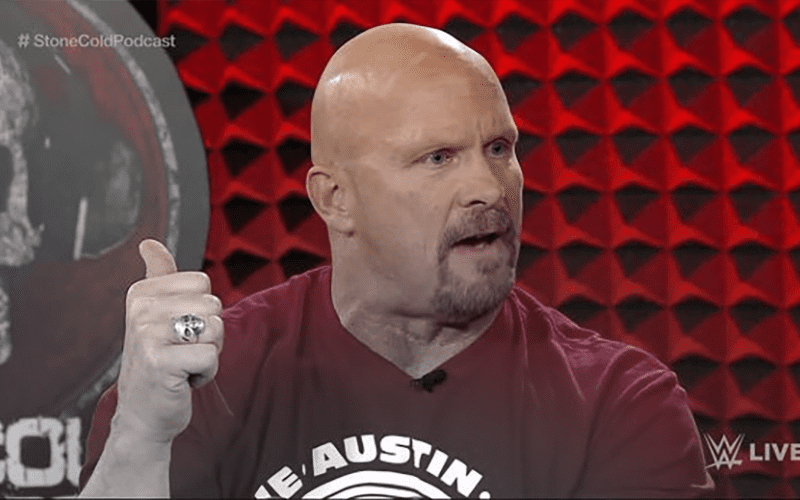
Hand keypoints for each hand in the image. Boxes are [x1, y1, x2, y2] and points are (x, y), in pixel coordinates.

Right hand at [113, 239, 223, 443]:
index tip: (179, 331)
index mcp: (141, 293)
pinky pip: (210, 356)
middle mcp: (140, 310)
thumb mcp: (155, 315)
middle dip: (209, 334)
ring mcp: (147, 335)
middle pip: (213, 305)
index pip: (203, 282)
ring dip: (209, 354)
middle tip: (182, 352)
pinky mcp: (160, 362)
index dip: (202, 311)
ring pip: (215, 328)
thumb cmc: (159, 362)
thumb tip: (148, 243)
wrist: (143, 415)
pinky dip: (206, 374)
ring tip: (184, 365)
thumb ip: (158, 276)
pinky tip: (183, 381)